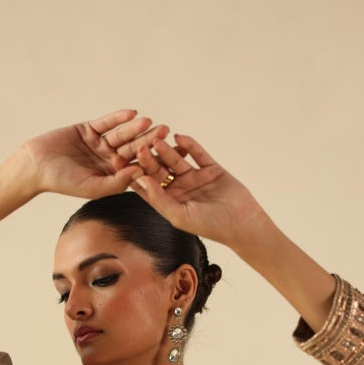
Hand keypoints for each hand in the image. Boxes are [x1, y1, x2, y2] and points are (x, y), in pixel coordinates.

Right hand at [22, 109, 169, 199]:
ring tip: (149, 121)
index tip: (166, 156)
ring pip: (121, 135)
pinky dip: (117, 118)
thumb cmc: (63, 182)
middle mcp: (108, 160)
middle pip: (132, 149)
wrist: (36, 165)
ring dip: (135, 127)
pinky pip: (106, 123)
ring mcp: (99, 144)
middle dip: (147, 140)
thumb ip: (117, 182)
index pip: (134, 167)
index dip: (150, 162)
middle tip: (165, 132)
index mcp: (112, 177)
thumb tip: (141, 173)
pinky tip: (131, 113)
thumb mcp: (93, 186)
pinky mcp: (89, 129)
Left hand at [130, 135, 269, 249]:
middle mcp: (179, 189)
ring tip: (158, 139)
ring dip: (167, 150)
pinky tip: (179, 137)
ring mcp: (195, 177)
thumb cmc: (210, 226)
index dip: (134, 175)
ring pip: (177, 160)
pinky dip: (190, 145)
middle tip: (139, 147)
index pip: (147, 186)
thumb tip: (140, 181)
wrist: (243, 224)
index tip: (120, 165)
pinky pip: (198, 153)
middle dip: (149, 159)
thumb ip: (159, 199)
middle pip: (160, 170)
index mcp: (168, 202)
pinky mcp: (210, 168)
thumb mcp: (179, 216)